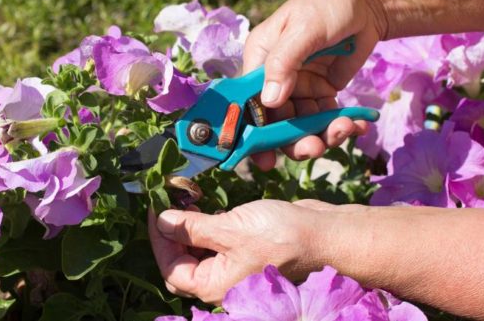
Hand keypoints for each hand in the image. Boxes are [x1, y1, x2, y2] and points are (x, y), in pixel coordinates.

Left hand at [148, 199, 364, 302]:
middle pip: (182, 261)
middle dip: (172, 232)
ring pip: (199, 249)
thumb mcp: (230, 230)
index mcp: (214, 286)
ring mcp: (235, 265)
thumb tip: (163, 222)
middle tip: (169, 202)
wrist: (326, 235)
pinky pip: (217, 240)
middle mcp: (222, 280)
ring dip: (189, 225)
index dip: (159, 238)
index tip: (156, 208)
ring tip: (186, 198)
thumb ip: (192, 228)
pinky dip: (207, 224)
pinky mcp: (246, 249)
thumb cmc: (283, 238)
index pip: (171, 268)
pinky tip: (206, 205)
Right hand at [243, 0, 387, 169]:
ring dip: (322, 135)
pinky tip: (357, 125)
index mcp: (259, 60)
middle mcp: (274, 79)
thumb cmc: (328, 4)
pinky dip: (341, 126)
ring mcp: (299, 89)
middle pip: (275, 122)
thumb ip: (285, 62)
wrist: (368, 2)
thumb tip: (270, 100)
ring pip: (302, 126)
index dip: (252, 133)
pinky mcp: (322, 95)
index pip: (248, 102)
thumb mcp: (304, 28)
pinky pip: (325, 119)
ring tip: (346, 130)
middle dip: (294, 140)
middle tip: (315, 148)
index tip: (263, 159)